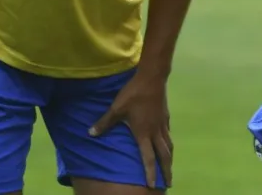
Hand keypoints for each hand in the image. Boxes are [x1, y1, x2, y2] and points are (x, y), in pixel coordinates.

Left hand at [89, 73, 171, 188]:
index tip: (153, 185)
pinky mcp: (165, 116)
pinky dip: (168, 142)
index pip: (148, 157)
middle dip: (166, 170)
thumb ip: (105, 122)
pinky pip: (168, 134)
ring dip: (169, 158)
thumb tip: (91, 133)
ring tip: (170, 166)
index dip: (150, 172)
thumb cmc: (133, 94)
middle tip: (169, 183)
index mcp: (144, 133)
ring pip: (169, 145)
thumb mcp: (116, 108)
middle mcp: (155, 131)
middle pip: (164, 155)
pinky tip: (167, 142)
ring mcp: (162, 123)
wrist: (152, 77)